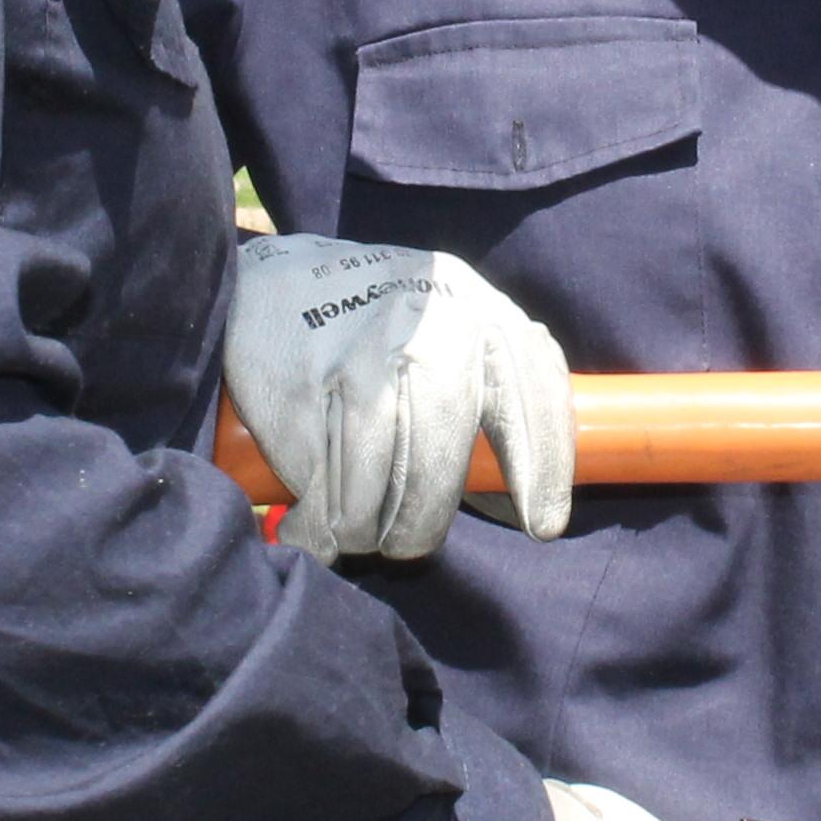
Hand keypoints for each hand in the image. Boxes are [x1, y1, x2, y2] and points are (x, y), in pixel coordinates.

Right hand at [224, 237, 572, 561]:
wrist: (278, 276)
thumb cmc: (387, 323)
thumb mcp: (455, 327)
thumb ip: (490, 396)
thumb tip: (510, 504)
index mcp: (482, 313)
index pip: (532, 397)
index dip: (542, 469)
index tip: (541, 526)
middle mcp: (428, 327)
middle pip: (439, 456)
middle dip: (423, 520)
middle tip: (407, 543)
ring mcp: (360, 351)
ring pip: (375, 476)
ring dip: (364, 525)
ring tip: (357, 533)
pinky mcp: (300, 380)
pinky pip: (317, 475)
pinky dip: (316, 517)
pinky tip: (312, 526)